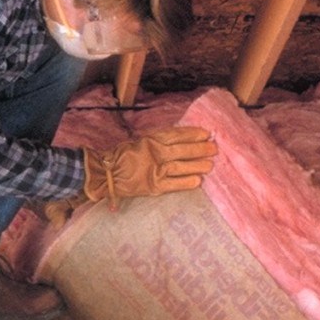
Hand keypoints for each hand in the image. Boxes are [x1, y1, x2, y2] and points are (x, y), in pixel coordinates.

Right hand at [83, 125, 217, 206]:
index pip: (177, 134)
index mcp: (151, 140)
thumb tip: (178, 140)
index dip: (193, 134)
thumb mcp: (139, 141)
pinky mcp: (153, 186)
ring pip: (181, 166)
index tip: (206, 133)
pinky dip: (186, 182)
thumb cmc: (121, 155)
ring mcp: (155, 170)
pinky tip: (198, 181)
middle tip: (214, 149)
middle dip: (200, 149)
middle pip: (183, 150)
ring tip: (210, 165)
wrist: (105, 172)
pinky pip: (174, 184)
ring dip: (198, 165)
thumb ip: (157, 141)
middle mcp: (156, 153)